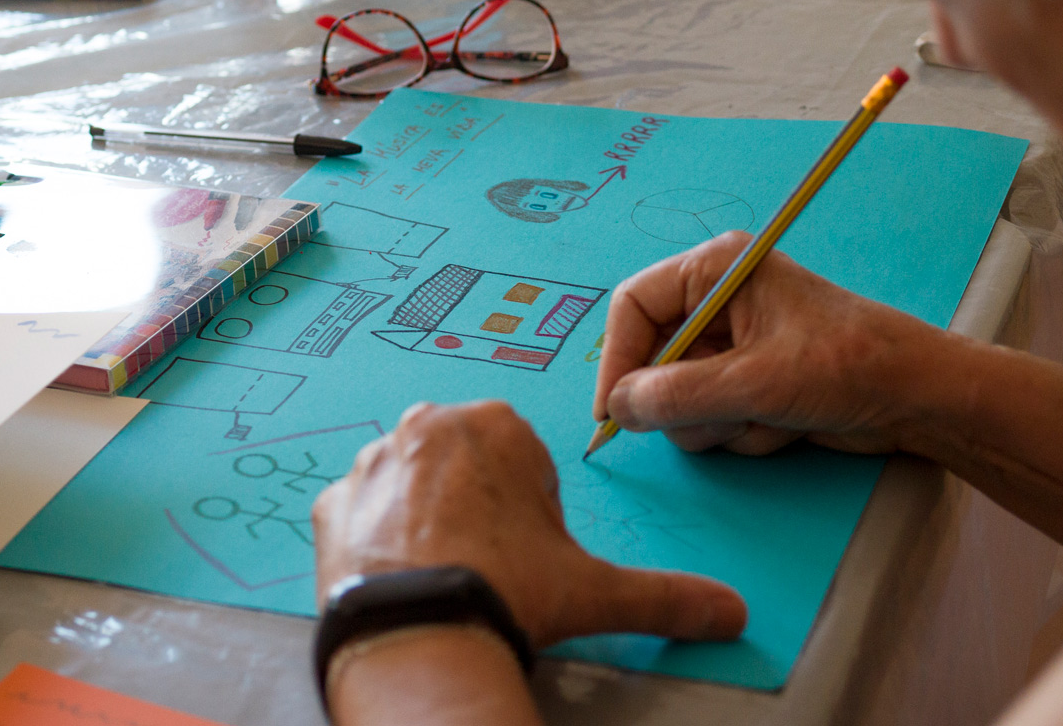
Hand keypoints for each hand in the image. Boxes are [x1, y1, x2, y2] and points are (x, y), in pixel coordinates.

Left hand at [313, 401, 745, 649]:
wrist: (423, 636)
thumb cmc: (508, 594)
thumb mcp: (597, 590)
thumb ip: (668, 595)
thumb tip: (730, 613)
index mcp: (497, 426)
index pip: (523, 459)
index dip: (531, 511)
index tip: (527, 550)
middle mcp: (429, 426)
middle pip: (465, 466)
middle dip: (478, 508)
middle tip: (490, 565)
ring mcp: (374, 463)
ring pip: (410, 486)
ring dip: (426, 521)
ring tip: (446, 576)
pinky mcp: (332, 503)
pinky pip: (360, 516)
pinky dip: (376, 543)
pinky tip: (401, 578)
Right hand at [597, 232, 940, 455]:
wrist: (916, 399)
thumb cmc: (845, 365)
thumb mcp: (755, 382)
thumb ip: (678, 396)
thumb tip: (618, 409)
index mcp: (715, 271)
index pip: (633, 305)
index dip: (617, 358)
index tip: (611, 412)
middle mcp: (716, 303)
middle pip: (653, 361)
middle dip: (687, 402)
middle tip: (723, 417)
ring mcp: (732, 347)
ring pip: (680, 400)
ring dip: (720, 423)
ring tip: (768, 418)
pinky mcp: (749, 384)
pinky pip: (712, 418)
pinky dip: (743, 432)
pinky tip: (784, 427)